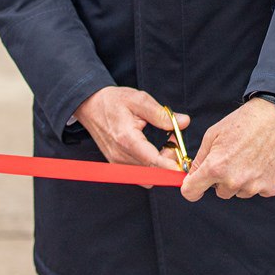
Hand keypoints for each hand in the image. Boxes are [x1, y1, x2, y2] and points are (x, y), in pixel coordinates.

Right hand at [73, 86, 189, 172]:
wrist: (90, 106)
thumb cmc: (114, 101)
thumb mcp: (140, 100)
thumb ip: (162, 114)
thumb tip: (184, 122)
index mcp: (126, 138)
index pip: (152, 160)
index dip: (169, 166)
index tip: (182, 168)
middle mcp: (120, 155)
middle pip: (152, 170)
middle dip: (169, 160)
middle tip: (173, 139)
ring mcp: (117, 162)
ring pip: (146, 175)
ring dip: (160, 164)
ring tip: (163, 142)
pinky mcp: (116, 165)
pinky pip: (139, 174)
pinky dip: (150, 167)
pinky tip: (153, 149)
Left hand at [181, 98, 274, 201]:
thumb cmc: (246, 121)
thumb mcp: (214, 133)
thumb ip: (200, 158)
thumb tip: (192, 174)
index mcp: (216, 167)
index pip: (191, 192)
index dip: (191, 188)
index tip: (195, 185)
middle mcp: (234, 181)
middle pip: (219, 192)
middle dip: (222, 180)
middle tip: (233, 158)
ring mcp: (255, 186)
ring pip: (240, 191)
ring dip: (242, 180)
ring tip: (250, 157)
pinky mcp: (272, 187)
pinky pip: (259, 190)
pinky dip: (260, 180)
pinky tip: (263, 161)